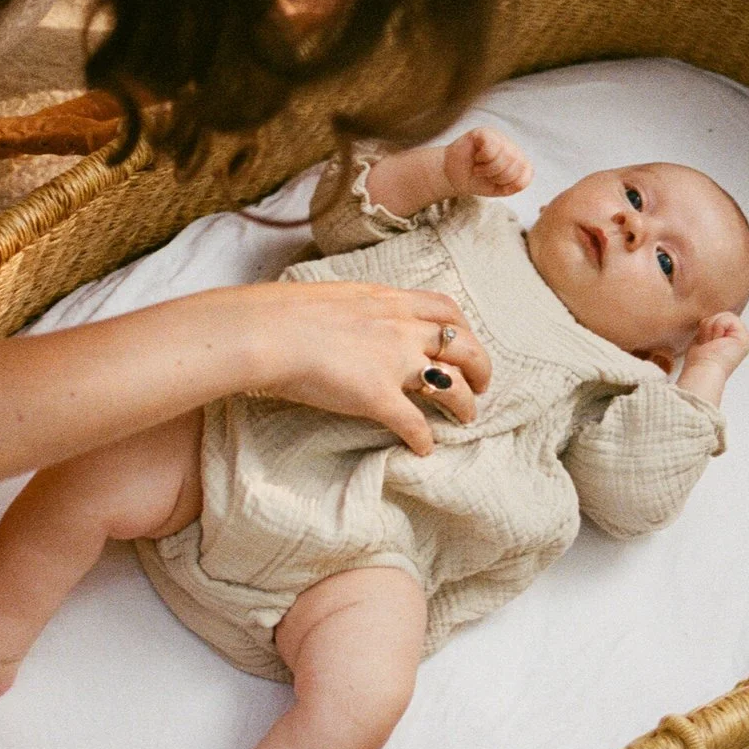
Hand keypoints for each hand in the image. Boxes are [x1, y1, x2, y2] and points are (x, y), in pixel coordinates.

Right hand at [234, 280, 493, 454]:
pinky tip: (424, 450)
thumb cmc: (283, 313)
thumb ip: (354, 309)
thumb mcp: (331, 297)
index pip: (445, 309)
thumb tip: (349, 320)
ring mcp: (393, 362)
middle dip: (480, 367)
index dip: (463, 329)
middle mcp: (400, 328)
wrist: (266, 332)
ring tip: (466, 420)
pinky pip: (415, 424)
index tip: (465, 343)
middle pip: (463, 346)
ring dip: (465, 405)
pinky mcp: (377, 397)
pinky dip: (425, 439)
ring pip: (451, 385)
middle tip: (482, 385)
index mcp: (388, 300)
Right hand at [442, 128, 531, 199]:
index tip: (498, 184)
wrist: (453, 176)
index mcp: (517, 160)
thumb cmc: (476, 180)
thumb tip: (522, 177)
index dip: (512, 183)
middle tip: (486, 176)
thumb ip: (515, 185)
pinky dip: (482, 158)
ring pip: (505, 155)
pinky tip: (476, 158)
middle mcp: (510, 146)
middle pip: (517, 164)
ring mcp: (498, 137)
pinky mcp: (484, 132)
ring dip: (489, 169)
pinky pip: (491, 147)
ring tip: (480, 169)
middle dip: (499, 177)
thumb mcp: (500, 189)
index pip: (527, 172)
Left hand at [675, 312, 748, 404]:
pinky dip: (716, 328)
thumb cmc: (699, 360)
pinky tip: (716, 342)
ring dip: (711, 329)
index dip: (706, 327)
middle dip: (708, 327)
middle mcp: (739, 339)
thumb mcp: (703, 338)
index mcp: (730, 340)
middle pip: (720, 316)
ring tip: (712, 344)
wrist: (703, 370)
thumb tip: (705, 320)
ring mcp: (743, 338)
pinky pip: (727, 318)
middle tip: (708, 344)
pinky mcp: (744, 337)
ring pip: (723, 316)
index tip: (705, 344)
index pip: (717, 319)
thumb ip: (709, 327)